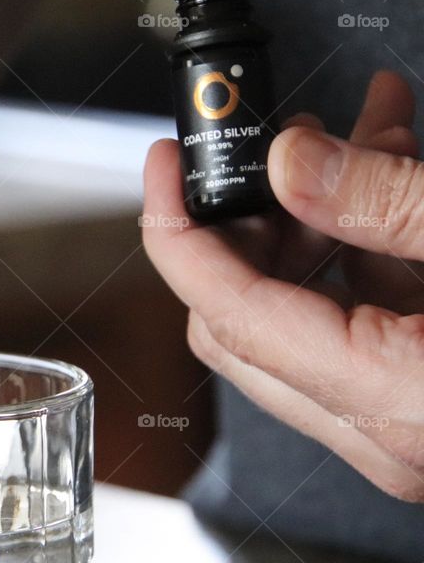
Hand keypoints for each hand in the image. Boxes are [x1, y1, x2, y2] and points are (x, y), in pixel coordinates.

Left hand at [143, 70, 423, 500]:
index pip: (224, 311)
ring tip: (366, 136)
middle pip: (244, 320)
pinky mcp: (423, 400)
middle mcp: (382, 427)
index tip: (164, 167)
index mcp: (391, 396)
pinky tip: (395, 178)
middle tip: (279, 150)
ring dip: (317, 222)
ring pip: (299, 316)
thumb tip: (292, 163)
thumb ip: (388, 204)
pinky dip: (362, 250)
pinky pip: (356, 322)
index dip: (177, 230)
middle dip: (251, 223)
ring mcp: (401, 422)